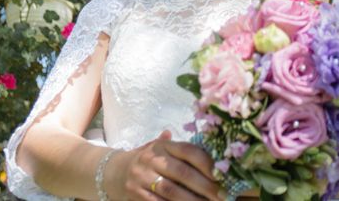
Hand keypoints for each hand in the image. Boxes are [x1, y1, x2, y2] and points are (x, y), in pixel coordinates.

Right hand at [107, 130, 222, 199]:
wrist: (114, 172)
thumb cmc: (147, 160)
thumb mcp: (160, 148)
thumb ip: (181, 149)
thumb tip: (208, 143)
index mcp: (162, 146)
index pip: (188, 151)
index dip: (207, 163)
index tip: (222, 175)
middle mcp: (152, 159)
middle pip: (182, 173)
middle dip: (205, 186)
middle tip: (223, 196)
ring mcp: (142, 177)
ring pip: (172, 191)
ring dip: (193, 200)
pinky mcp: (136, 194)